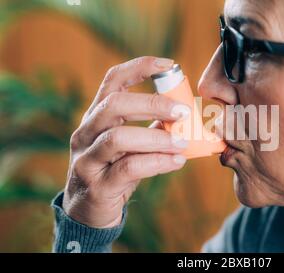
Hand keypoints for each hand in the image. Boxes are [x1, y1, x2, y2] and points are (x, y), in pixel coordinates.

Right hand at [62, 56, 189, 227]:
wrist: (89, 213)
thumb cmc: (115, 172)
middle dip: (152, 103)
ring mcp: (87, 159)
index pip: (112, 81)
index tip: (168, 64)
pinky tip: (176, 161)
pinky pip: (128, 168)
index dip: (139, 67)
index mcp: (97, 117)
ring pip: (118, 138)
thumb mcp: (131, 146)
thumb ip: (153, 129)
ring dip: (157, 137)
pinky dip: (156, 162)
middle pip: (114, 104)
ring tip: (182, 142)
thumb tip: (187, 116)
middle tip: (183, 112)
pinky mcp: (97, 185)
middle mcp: (87, 133)